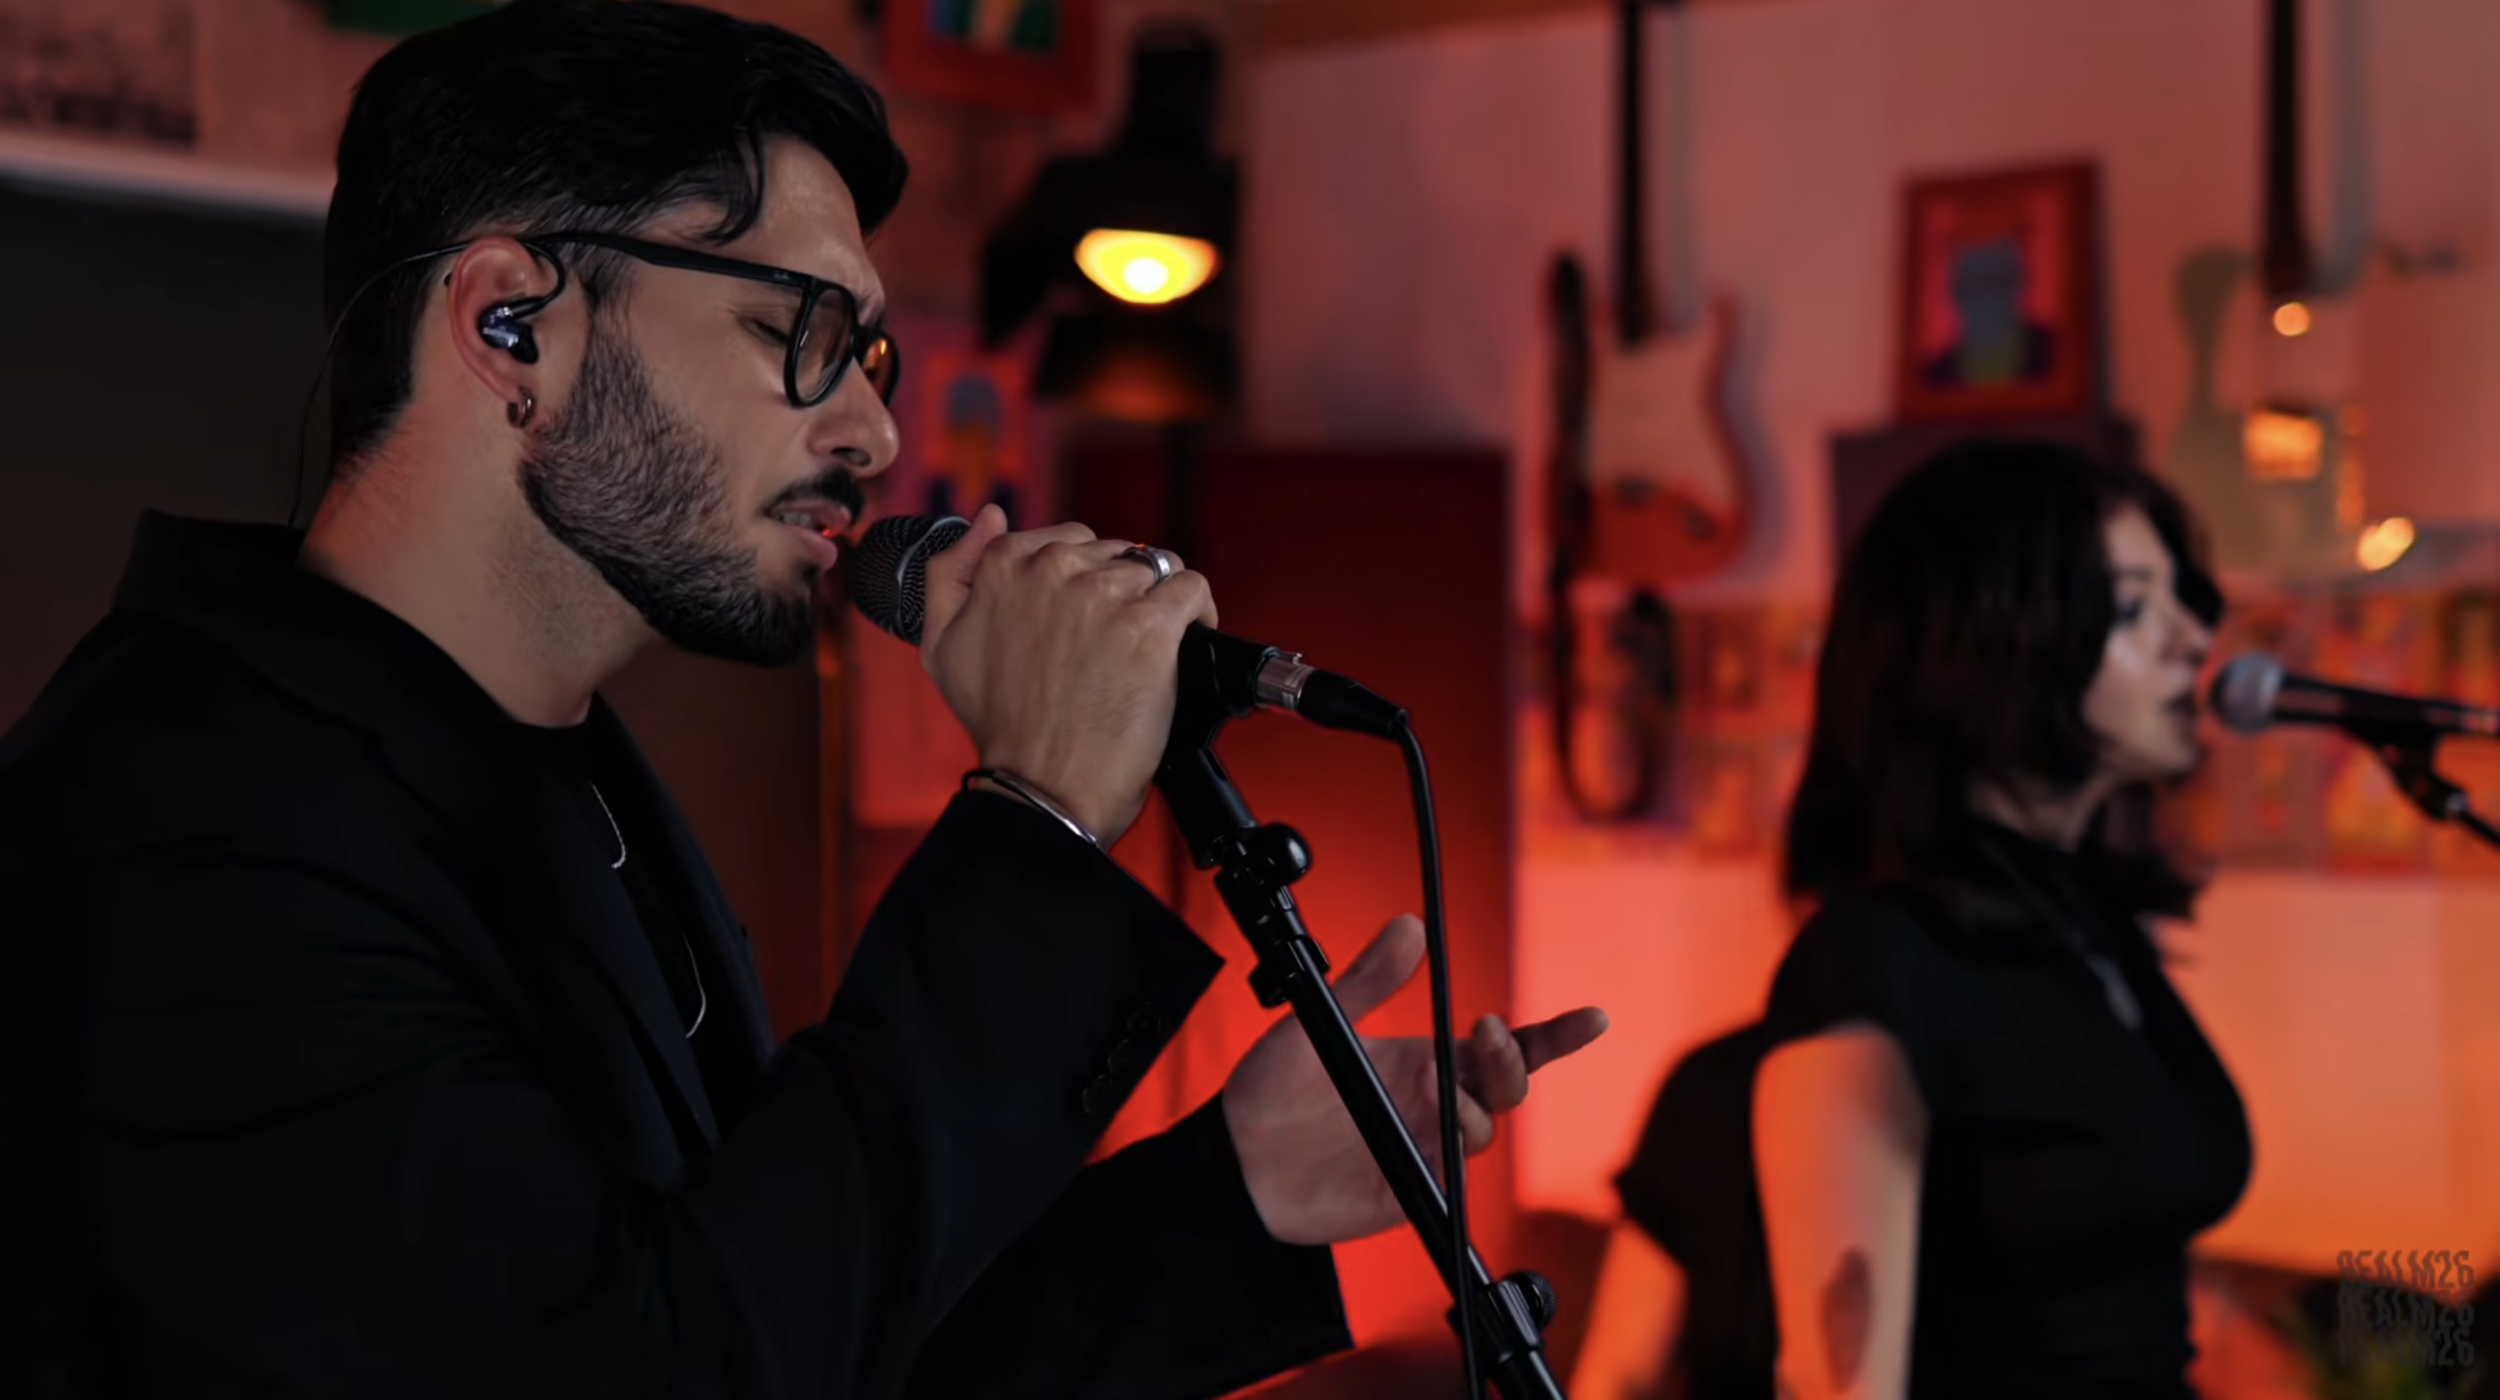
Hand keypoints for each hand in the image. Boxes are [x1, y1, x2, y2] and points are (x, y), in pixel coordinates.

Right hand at [918, 505, 1217, 844]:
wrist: (1042, 788)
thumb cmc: (1000, 725)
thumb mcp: (942, 645)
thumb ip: (953, 570)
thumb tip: (991, 516)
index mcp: (1005, 564)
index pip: (1071, 541)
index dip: (1086, 582)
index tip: (1087, 621)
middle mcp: (1054, 570)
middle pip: (1116, 554)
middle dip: (1121, 594)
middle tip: (1112, 649)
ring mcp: (1104, 596)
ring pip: (1156, 571)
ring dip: (1157, 606)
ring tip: (1143, 654)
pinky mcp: (1149, 627)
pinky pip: (1192, 590)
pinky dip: (1197, 614)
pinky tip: (1183, 645)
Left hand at [1222, 914, 1609, 1246]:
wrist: (1235, 1161)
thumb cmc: (1273, 1091)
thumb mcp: (1321, 1024)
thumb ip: (1370, 980)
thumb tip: (1411, 926)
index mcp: (1426, 1061)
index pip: (1504, 1048)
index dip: (1554, 1037)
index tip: (1592, 1019)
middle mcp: (1435, 1104)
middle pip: (1506, 1086)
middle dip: (1513, 1060)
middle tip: (1488, 1034)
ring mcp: (1425, 1149)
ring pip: (1483, 1128)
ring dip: (1471, 1105)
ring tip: (1432, 1081)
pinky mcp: (1408, 1192)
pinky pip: (1450, 1180)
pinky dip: (1451, 1157)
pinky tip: (1430, 1137)